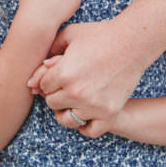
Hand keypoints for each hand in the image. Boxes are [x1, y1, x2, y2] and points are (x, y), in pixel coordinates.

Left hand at [29, 21, 145, 138]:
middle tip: (65, 86)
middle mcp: (76, 92)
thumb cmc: (100, 35)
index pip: (43, 87)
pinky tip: (86, 115)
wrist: (132, 43)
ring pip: (67, 119)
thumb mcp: (70, 35)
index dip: (48, 80)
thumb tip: (33, 77)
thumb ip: (50, 51)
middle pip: (52, 103)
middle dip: (56, 94)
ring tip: (72, 102)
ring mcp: (93, 105)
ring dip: (66, 112)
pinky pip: (90, 131)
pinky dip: (85, 126)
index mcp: (63, 73)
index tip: (57, 75)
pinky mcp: (109, 113)